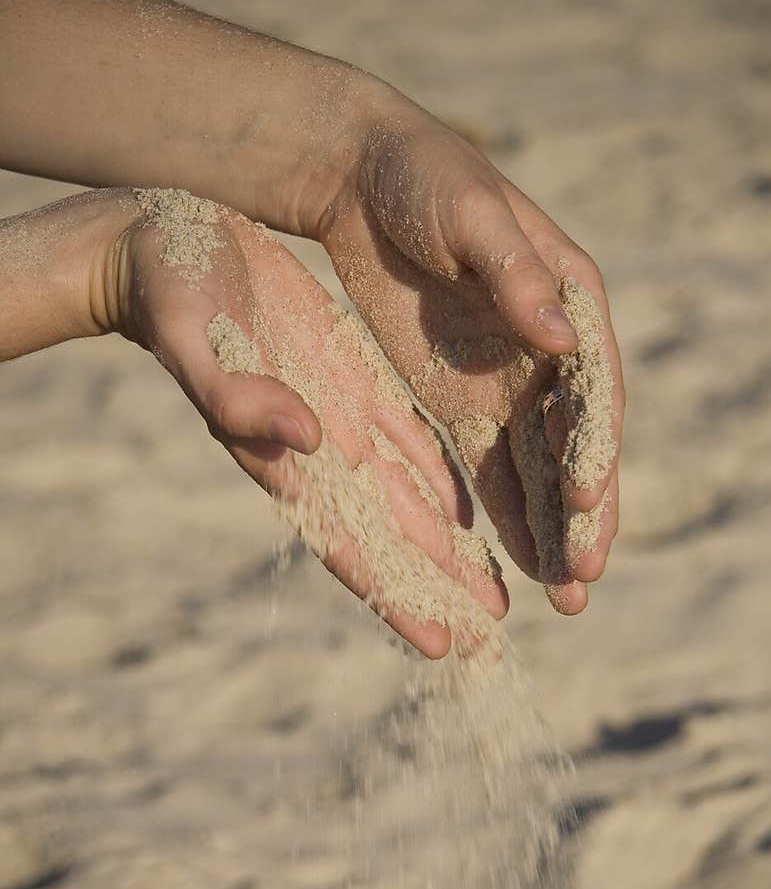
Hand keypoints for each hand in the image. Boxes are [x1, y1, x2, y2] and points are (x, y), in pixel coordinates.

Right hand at [109, 191, 507, 655]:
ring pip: (406, 499)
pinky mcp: (351, 379)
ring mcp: (337, 419)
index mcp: (281, 457)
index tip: (440, 642)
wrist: (162, 246)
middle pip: (390, 538)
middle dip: (439, 589)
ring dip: (449, 550)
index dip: (394, 594)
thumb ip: (241, 396)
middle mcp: (317, 452)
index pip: (348, 542)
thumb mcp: (193, 339)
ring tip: (491, 595)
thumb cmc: (166, 296)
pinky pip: (408, 441)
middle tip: (491, 638)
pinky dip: (440, 482)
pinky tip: (472, 516)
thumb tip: (308, 437)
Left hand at [315, 94, 624, 612]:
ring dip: (557, 533)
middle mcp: (550, 350)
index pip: (593, 388)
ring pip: (543, 472)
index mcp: (568, 299)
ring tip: (570, 600)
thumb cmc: (421, 174)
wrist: (359, 174)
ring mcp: (510, 382)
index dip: (592, 447)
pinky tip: (525, 570)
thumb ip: (513, 273)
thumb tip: (560, 337)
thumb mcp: (468, 213)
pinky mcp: (466, 403)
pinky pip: (496, 471)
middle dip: (585, 515)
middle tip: (586, 580)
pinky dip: (513, 519)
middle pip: (576, 446)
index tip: (585, 501)